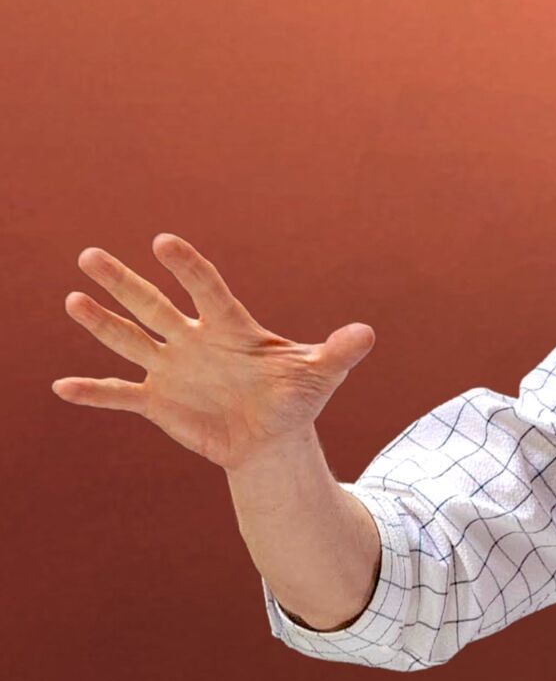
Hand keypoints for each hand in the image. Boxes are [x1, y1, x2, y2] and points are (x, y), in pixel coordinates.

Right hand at [51, 233, 375, 471]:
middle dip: (124, 283)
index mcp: (230, 327)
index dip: (187, 266)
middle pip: (154, 305)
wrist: (272, 437)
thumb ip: (338, 352)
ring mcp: (172, 369)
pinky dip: (94, 392)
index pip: (206, 288)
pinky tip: (63, 387)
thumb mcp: (320, 374)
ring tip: (73, 299)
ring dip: (101, 323)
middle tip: (91, 256)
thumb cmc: (296, 397)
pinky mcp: (158, 402)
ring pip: (130, 339)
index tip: (164, 242)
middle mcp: (193, 340)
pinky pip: (120, 394)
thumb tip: (368, 334)